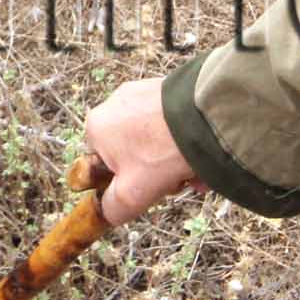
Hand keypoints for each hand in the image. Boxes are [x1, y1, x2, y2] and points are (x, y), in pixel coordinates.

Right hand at [82, 77, 204, 226]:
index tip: (146, 190)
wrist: (203, 117)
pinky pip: (171, 120)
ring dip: (173, 159)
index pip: (103, 164)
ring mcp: (142, 91)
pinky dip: (184, 138)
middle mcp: (114, 103)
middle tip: (176, 182)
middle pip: (132, 151)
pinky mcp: (167, 87)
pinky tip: (202, 150)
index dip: (124, 182)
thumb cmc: (162, 153)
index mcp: (96, 127)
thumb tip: (107, 213)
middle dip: (156, 172)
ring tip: (195, 170)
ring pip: (155, 138)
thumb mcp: (131, 195)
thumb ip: (112, 208)